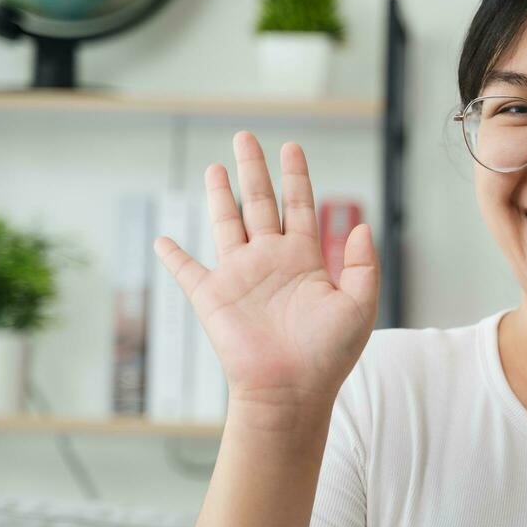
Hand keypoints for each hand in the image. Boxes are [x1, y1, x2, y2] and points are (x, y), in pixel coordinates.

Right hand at [153, 130, 379, 412]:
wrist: (291, 391)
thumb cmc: (328, 354)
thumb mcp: (358, 304)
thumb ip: (362, 264)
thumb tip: (361, 225)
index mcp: (305, 259)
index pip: (300, 206)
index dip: (296, 176)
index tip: (292, 146)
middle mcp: (271, 261)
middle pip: (260, 203)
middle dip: (254, 169)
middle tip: (246, 136)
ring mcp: (240, 276)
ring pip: (226, 223)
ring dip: (220, 195)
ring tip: (216, 167)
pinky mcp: (212, 297)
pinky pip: (188, 271)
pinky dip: (174, 256)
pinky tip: (163, 240)